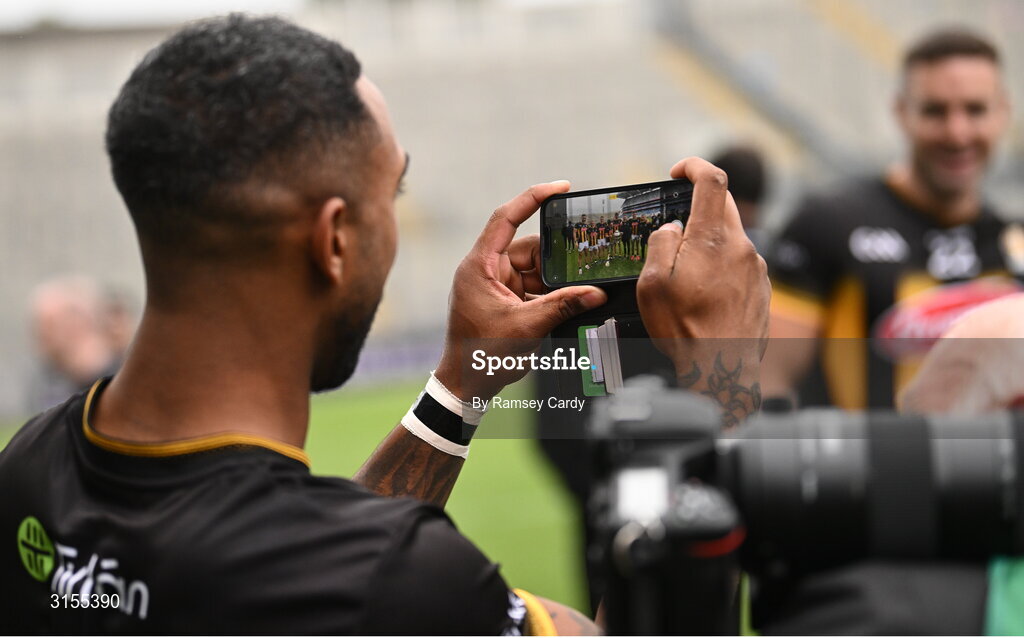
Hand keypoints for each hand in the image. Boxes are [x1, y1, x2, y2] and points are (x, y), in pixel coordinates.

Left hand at [435, 181, 607, 400]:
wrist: (468, 385)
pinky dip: (552, 295)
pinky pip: (535, 287)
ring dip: (556, 283)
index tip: (561, 187)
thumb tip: (595, 293)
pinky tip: (568, 305)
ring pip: (536, 269)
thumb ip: (562, 307)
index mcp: (480, 266)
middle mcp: (487, 270)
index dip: (533, 198)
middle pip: (530, 247)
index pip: (506, 218)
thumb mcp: (527, 328)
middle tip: (584, 268)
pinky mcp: (507, 300)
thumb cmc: (482, 356)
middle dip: (557, 260)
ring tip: (575, 295)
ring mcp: (497, 285)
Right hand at [637, 157, 769, 426]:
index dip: (694, 166)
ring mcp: (756, 268)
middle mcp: (742, 247)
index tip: (679, 172)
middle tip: (676, 222)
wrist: (722, 368)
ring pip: (732, 238)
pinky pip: (740, 265)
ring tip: (686, 274)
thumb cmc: (685, 329)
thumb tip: (672, 228)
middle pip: (724, 206)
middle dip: (699, 205)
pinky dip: (722, 267)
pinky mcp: (762, 289)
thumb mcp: (653, 283)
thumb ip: (661, 243)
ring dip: (709, 243)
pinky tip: (705, 294)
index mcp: (713, 238)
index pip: (712, 179)